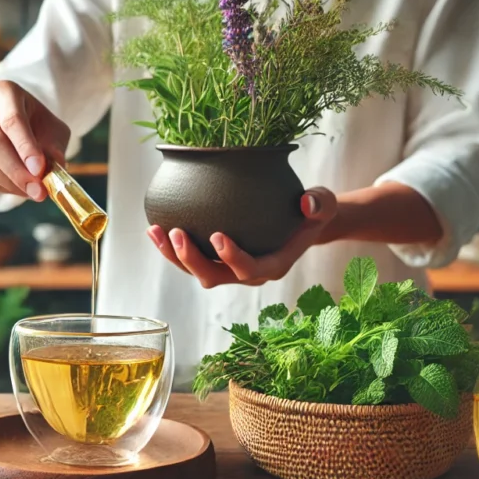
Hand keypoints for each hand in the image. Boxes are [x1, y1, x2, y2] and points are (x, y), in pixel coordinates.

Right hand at [0, 80, 70, 201]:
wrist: (18, 126)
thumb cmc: (37, 126)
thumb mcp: (54, 132)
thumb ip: (54, 150)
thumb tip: (50, 172)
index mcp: (4, 91)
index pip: (12, 120)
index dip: (25, 148)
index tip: (39, 170)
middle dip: (17, 172)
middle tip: (37, 191)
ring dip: (9, 183)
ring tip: (32, 191)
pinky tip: (16, 188)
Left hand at [146, 188, 338, 287]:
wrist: (302, 220)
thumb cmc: (312, 212)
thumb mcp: (324, 204)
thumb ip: (320, 204)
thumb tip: (307, 202)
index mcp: (273, 265)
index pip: (251, 270)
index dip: (233, 259)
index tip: (218, 236)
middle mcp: (247, 273)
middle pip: (215, 277)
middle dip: (193, 260)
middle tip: (178, 233)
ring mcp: (229, 269)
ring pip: (196, 271)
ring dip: (174, 256)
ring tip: (156, 231)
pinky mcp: (216, 260)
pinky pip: (190, 259)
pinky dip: (171, 247)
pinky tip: (154, 228)